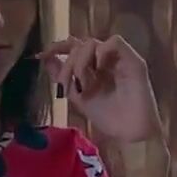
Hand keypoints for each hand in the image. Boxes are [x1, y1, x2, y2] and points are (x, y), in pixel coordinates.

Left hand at [43, 35, 163, 145]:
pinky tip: (97, 69)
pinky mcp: (133, 61)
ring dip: (81, 59)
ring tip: (82, 82)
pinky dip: (101, 52)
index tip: (42, 55)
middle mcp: (105, 59)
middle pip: (80, 44)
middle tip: (65, 82)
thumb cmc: (108, 117)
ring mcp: (119, 58)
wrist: (130, 133)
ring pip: (93, 42)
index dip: (57, 47)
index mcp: (93, 66)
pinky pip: (115, 42)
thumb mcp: (77, 96)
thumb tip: (45, 58)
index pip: (74, 46)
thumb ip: (62, 77)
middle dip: (67, 62)